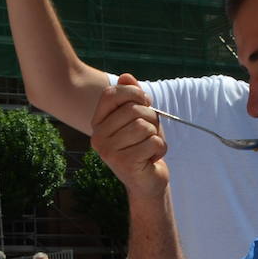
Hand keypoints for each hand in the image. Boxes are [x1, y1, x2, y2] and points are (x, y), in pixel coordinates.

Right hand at [90, 74, 167, 195]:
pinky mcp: (123, 163)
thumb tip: (126, 76)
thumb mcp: (140, 118)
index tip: (145, 103)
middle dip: (151, 119)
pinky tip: (152, 158)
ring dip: (156, 135)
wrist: (147, 181)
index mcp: (98, 123)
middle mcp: (97, 136)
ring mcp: (108, 151)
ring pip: (144, 126)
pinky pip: (152, 142)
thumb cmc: (143, 146)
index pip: (111, 94)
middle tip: (149, 133)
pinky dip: (160, 149)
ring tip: (149, 147)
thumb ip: (133, 98)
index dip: (134, 93)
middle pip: (133, 110)